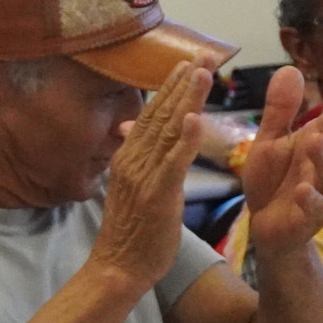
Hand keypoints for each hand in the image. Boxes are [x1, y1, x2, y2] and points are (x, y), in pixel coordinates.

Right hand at [91, 60, 210, 287]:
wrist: (117, 268)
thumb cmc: (131, 234)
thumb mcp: (133, 190)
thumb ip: (140, 162)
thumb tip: (138, 138)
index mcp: (128, 158)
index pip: (152, 115)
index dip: (172, 88)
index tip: (190, 63)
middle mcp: (132, 160)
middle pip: (160, 114)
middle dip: (184, 83)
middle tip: (205, 55)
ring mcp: (143, 176)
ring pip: (168, 131)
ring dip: (187, 99)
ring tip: (203, 72)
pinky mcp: (157, 195)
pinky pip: (173, 162)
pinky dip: (185, 139)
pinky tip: (197, 118)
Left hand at [242, 65, 322, 253]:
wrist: (267, 224)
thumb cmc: (274, 178)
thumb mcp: (269, 141)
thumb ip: (280, 110)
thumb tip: (290, 69)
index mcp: (318, 141)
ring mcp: (322, 189)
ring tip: (315, 139)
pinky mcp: (311, 215)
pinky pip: (317, 207)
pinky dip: (311, 198)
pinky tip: (304, 189)